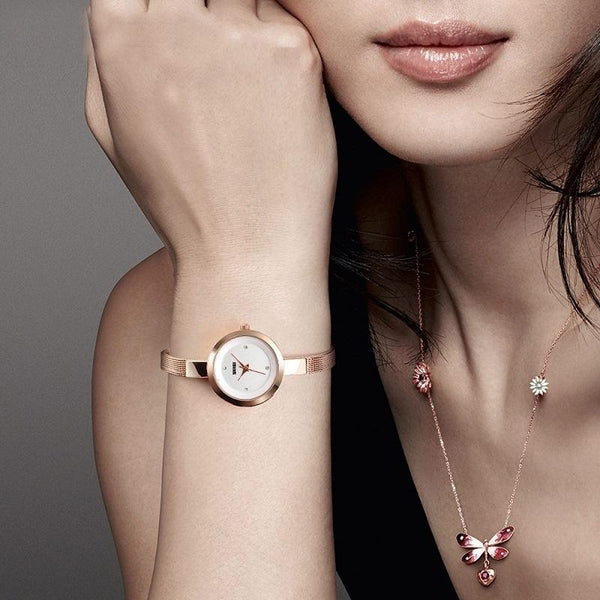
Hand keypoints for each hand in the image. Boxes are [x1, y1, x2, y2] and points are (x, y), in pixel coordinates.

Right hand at [84, 0, 337, 280]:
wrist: (246, 250)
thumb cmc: (184, 201)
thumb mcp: (115, 133)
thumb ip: (107, 59)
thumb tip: (122, 11)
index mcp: (121, 41)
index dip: (162, 7)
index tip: (182, 31)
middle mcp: (175, 26)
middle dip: (203, 12)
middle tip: (221, 64)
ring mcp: (236, 35)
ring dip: (243, 27)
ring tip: (248, 88)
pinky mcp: (292, 52)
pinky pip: (284, 22)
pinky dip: (280, 51)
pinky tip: (276, 100)